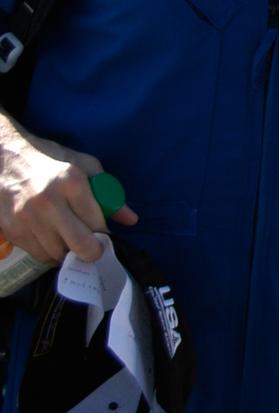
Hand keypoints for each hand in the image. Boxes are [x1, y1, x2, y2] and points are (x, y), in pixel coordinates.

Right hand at [0, 115, 136, 263]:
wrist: (6, 158)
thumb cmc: (50, 160)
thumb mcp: (83, 165)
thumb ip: (109, 192)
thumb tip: (131, 219)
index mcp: (71, 182)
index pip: (98, 224)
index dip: (105, 234)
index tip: (105, 236)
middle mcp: (49, 202)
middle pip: (80, 245)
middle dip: (92, 252)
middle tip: (93, 249)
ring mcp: (27, 218)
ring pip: (58, 254)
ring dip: (68, 252)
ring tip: (69, 239)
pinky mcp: (12, 230)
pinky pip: (39, 255)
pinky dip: (49, 252)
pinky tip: (51, 238)